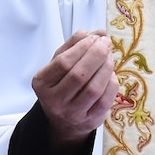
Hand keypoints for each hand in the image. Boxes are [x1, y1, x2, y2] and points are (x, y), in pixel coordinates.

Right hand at [32, 30, 118, 151]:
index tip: (95, 37)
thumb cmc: (61, 85)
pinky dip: (111, 82)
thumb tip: (99, 32)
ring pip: (94, 88)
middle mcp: (55, 101)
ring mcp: (73, 113)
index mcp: (42, 83)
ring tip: (109, 56)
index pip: (63, 62)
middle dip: (97, 54)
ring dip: (106, 67)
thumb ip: (75, 45)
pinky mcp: (90, 121)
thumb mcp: (60, 63)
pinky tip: (111, 73)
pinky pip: (106, 99)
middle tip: (106, 43)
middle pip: (79, 75)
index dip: (82, 47)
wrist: (63, 121)